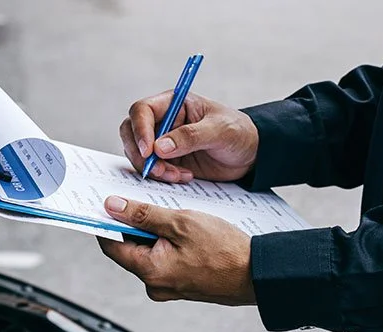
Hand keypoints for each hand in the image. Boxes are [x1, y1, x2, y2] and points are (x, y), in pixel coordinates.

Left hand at [97, 196, 255, 305]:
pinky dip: (169, 243)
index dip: (107, 222)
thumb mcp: (182, 222)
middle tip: (145, 201)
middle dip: (135, 224)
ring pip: (150, 252)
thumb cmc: (226, 251)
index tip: (108, 204)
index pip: (111, 244)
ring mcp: (168, 287)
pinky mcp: (182, 285)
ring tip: (172, 213)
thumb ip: (144, 215)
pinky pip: (166, 260)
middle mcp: (154, 284)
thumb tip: (113, 207)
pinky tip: (184, 229)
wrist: (259, 274)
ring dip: (155, 232)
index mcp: (149, 270)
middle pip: (130, 248)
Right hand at [120, 92, 258, 183]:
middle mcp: (163, 121)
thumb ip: (190, 136)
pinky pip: (150, 169)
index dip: (140, 129)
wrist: (251, 155)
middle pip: (131, 132)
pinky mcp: (165, 161)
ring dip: (152, 168)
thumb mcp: (220, 130)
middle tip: (158, 169)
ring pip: (137, 154)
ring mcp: (161, 142)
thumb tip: (159, 147)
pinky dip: (161, 177)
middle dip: (140, 154)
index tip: (148, 150)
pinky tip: (183, 177)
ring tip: (177, 175)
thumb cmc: (240, 133)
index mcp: (174, 103)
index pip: (142, 110)